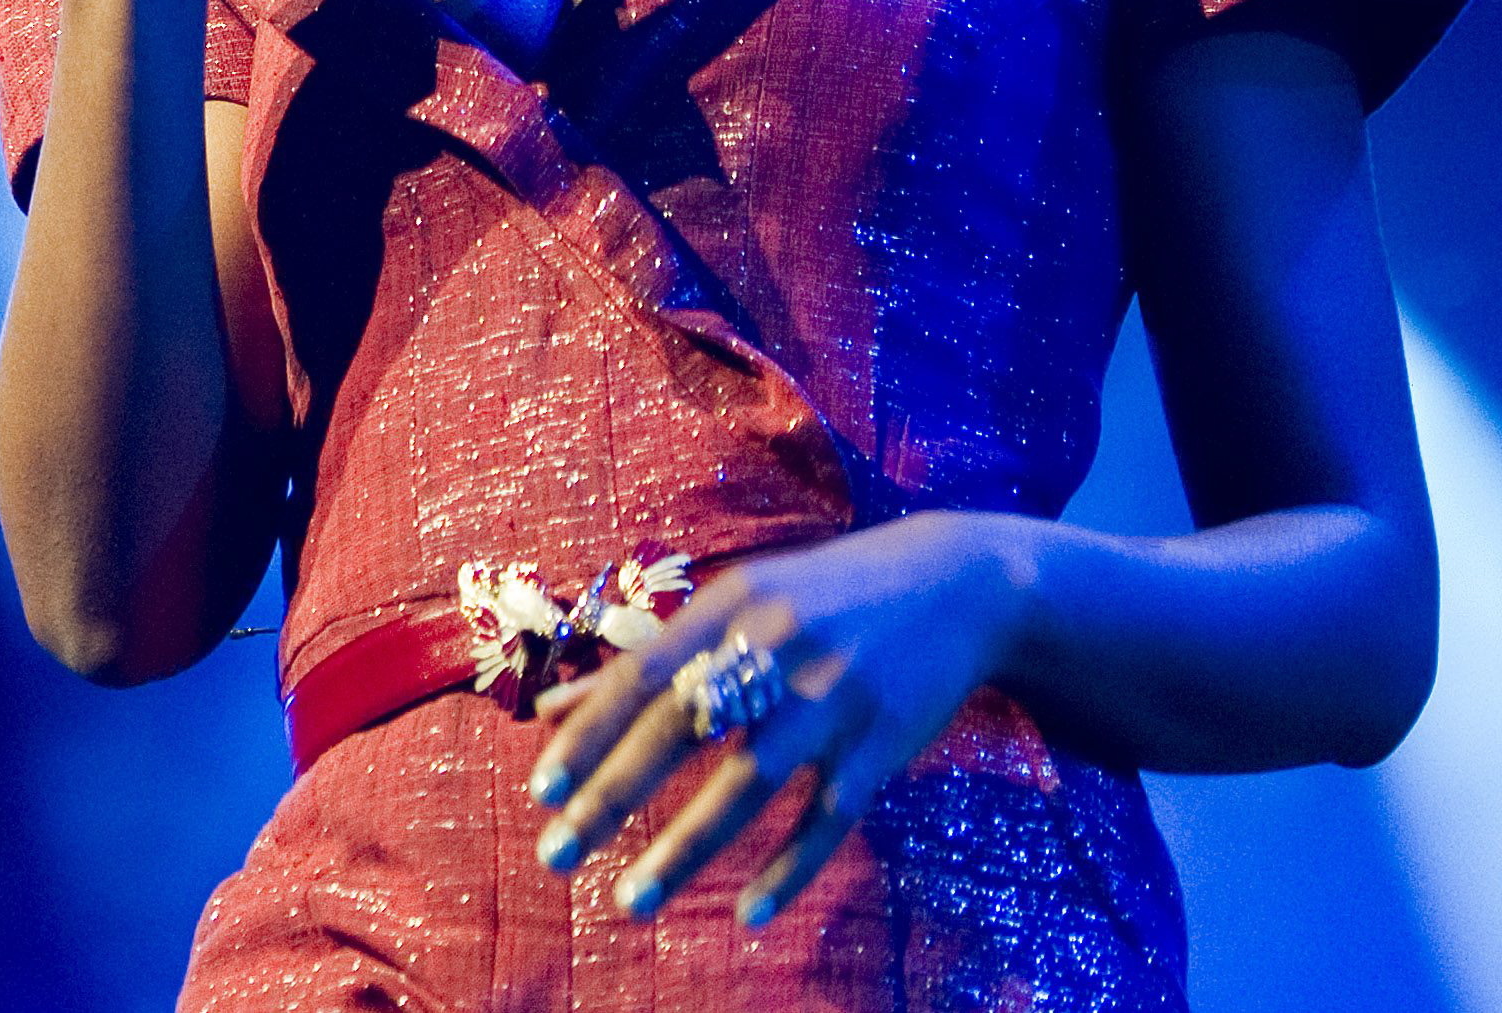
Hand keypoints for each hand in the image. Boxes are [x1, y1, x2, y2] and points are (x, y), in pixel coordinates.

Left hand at [524, 513, 1035, 926]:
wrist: (960, 585)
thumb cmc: (823, 598)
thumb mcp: (737, 605)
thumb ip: (649, 660)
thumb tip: (551, 712)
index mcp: (730, 607)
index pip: (642, 676)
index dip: (589, 734)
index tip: (541, 790)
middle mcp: (775, 647)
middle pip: (682, 730)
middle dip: (613, 796)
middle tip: (557, 853)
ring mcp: (832, 697)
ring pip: (748, 786)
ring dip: (684, 850)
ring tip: (629, 901)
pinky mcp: (884, 742)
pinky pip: (829, 818)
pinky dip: (788, 868)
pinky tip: (746, 915)